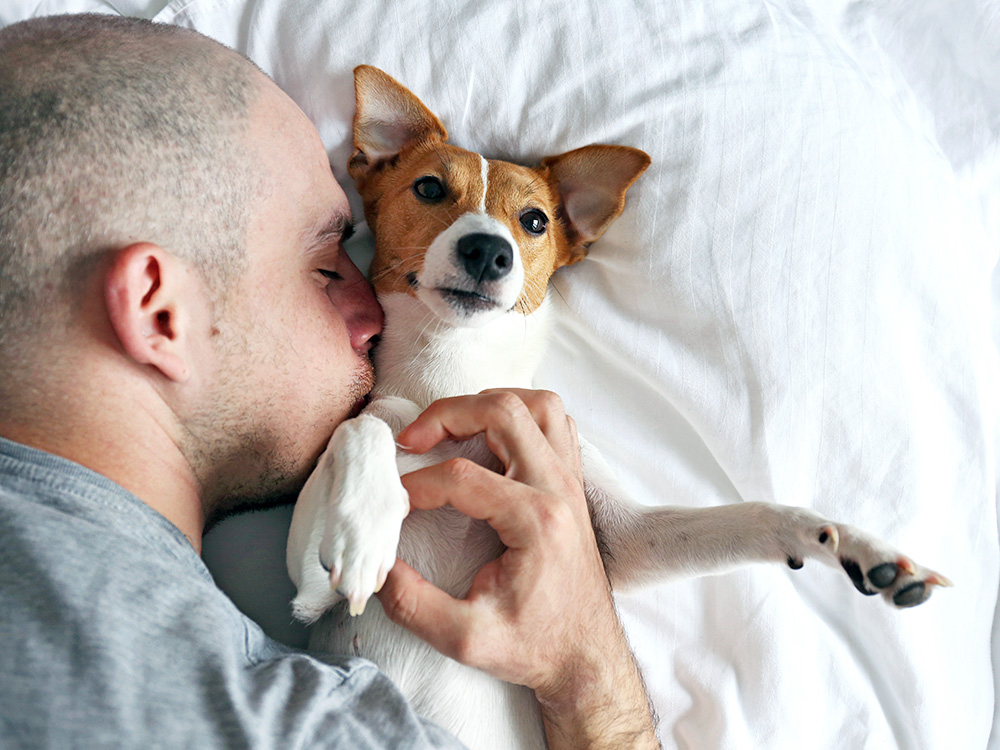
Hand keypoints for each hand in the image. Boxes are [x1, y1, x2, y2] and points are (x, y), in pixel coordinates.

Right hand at [373, 389, 658, 749]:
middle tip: (412, 439)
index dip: (418, 485)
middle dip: (448, 414)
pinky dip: (519, 415)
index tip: (394, 505)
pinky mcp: (572, 483)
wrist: (586, 656)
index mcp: (536, 521)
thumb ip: (413, 605)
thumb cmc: (534, 646)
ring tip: (451, 428)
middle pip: (504, 412)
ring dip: (488, 404)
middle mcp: (559, 489)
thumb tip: (377, 566)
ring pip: (538, 404)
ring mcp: (571, 481)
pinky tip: (488, 439)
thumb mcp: (465, 639)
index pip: (463, 476)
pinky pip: (554, 423)